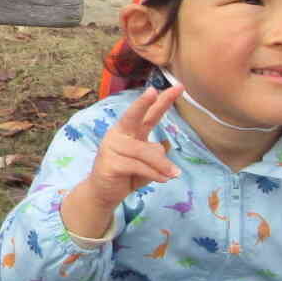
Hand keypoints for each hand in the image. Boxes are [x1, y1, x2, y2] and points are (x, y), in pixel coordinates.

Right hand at [60, 81, 183, 239]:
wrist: (104, 193)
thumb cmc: (127, 174)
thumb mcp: (147, 163)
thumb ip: (155, 155)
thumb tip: (162, 150)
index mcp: (129, 131)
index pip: (147, 114)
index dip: (161, 101)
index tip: (177, 88)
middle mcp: (119, 134)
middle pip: (133, 116)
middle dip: (143, 103)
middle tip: (153, 91)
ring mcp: (112, 147)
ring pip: (145, 152)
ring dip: (162, 165)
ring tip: (174, 175)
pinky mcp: (110, 163)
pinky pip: (139, 166)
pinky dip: (154, 174)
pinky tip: (163, 179)